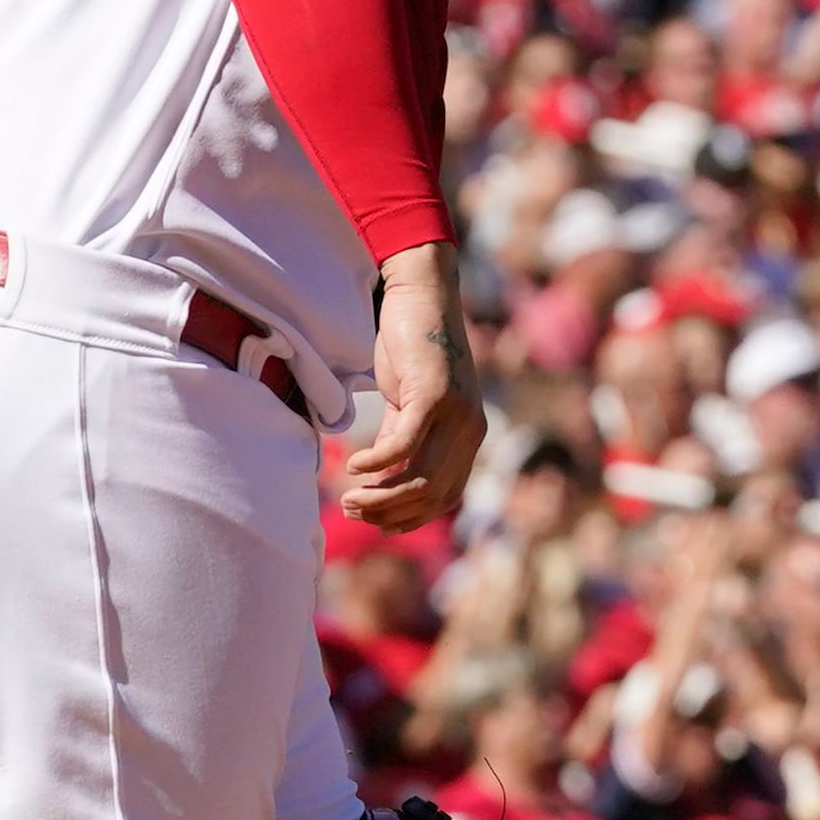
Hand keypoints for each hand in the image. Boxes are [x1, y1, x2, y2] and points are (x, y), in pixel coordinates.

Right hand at [340, 243, 485, 530]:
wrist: (422, 295)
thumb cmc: (412, 348)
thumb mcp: (407, 401)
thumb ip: (399, 437)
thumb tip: (381, 475)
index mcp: (467, 436)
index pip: (445, 497)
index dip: (410, 518)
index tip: (376, 524)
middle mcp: (470, 430)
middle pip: (433, 495)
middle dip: (390, 513)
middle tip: (353, 511)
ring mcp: (455, 414)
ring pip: (420, 478)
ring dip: (381, 496)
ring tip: (349, 497)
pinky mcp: (433, 395)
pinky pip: (403, 445)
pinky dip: (376, 462)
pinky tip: (352, 464)